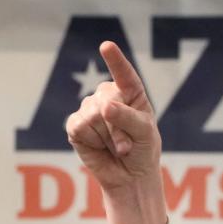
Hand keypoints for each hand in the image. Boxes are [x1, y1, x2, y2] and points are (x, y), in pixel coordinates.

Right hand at [65, 41, 160, 196]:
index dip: (115, 61)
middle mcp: (108, 97)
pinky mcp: (76, 125)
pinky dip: (92, 141)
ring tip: (116, 147)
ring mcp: (90, 109)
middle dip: (119, 127)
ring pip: (93, 115)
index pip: (124, 75)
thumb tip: (103, 107)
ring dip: (108, 137)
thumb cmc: (143, 151)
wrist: (130, 177)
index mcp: (131, 94)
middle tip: (127, 145)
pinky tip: (98, 147)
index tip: (106, 46)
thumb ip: (128, 118)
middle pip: (106, 100)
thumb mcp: (146, 134)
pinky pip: (79, 126)